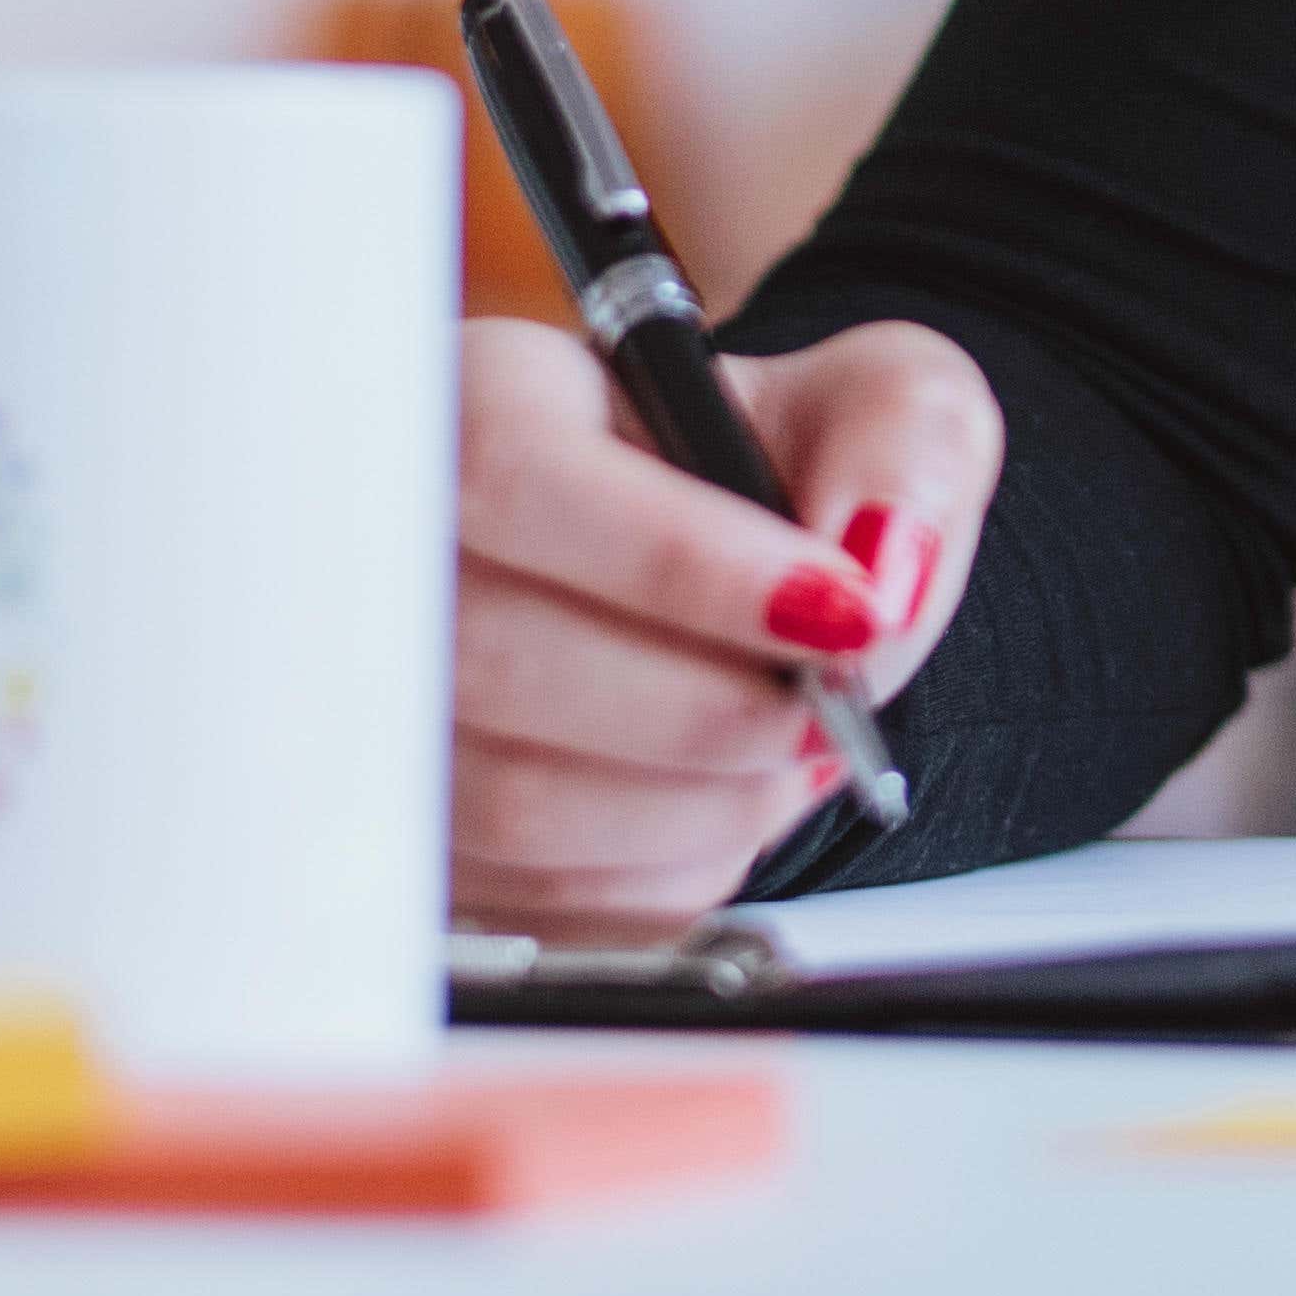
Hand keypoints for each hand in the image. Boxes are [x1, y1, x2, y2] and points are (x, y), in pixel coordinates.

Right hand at [448, 312, 1000, 936]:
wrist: (745, 579)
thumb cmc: (786, 474)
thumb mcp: (884, 401)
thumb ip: (906, 449)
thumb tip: (879, 577)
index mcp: (489, 395)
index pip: (516, 472)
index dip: (682, 564)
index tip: (841, 615)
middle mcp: (397, 546)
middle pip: (502, 662)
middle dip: (715, 713)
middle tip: (832, 706)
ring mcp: (389, 703)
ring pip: (518, 803)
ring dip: (703, 805)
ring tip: (791, 747)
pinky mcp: (423, 832)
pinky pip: (539, 901)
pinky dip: (671, 872)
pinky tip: (723, 802)